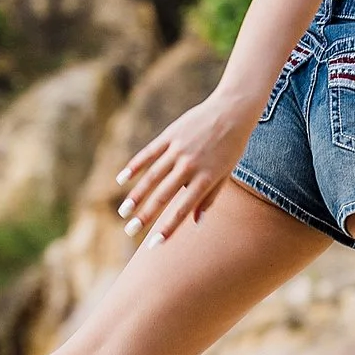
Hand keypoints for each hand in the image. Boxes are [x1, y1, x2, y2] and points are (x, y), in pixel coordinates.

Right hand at [112, 96, 250, 246]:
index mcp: (206, 178)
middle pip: (163, 195)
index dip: (168, 228)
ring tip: (123, 212)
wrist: (233, 110)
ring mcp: (178, 149)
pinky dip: (134, 166)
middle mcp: (190, 166)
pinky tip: (121, 179)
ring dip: (136, 195)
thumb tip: (196, 224)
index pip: (183, 209)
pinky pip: (148, 153)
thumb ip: (210, 198)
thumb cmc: (232, 146)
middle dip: (145, 216)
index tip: (154, 245)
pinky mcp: (170, 135)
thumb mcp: (226, 173)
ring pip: (152, 176)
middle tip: (130, 231)